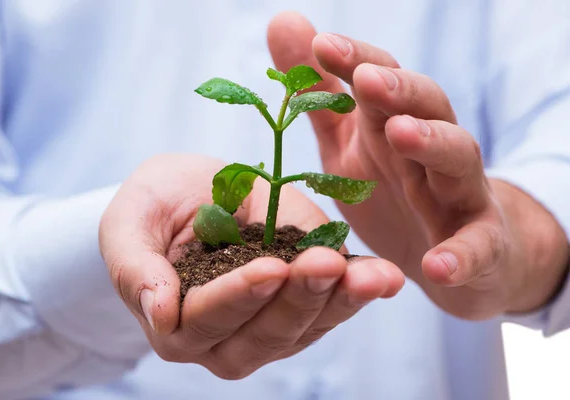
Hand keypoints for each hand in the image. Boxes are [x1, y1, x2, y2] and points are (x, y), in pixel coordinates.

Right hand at [99, 154, 402, 378]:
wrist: (186, 197)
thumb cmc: (153, 207)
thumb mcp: (129, 223)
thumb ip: (135, 268)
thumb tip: (158, 312)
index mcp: (174, 322)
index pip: (207, 318)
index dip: (239, 296)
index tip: (272, 268)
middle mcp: (221, 340)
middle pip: (262, 335)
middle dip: (297, 301)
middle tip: (325, 263)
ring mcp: (265, 330)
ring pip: (303, 329)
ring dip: (337, 303)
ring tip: (368, 276)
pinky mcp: (300, 308)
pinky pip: (329, 310)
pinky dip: (357, 294)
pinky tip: (382, 277)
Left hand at [267, 13, 568, 318]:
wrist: (455, 255)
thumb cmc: (395, 191)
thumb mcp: (348, 144)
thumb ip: (319, 94)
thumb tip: (285, 20)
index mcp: (393, 126)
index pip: (381, 82)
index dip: (356, 60)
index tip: (322, 44)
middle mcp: (430, 152)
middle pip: (426, 107)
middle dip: (398, 89)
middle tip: (367, 77)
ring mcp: (459, 195)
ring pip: (457, 158)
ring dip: (433, 143)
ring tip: (401, 134)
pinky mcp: (480, 245)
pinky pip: (477, 247)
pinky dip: (461, 254)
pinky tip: (438, 265)